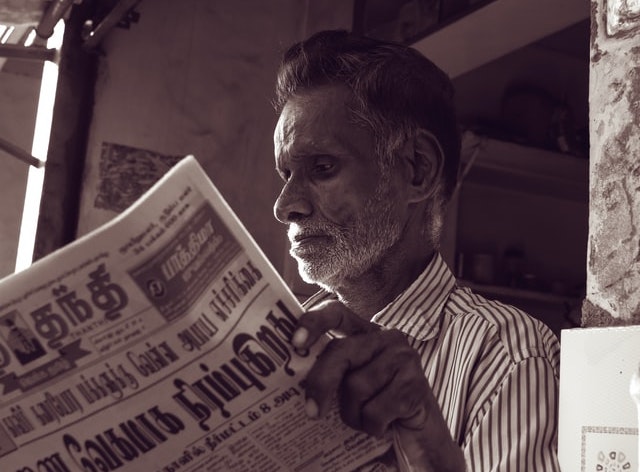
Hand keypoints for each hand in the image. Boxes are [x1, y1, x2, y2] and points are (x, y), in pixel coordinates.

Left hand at [292, 300, 465, 470]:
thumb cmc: (378, 408)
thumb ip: (331, 371)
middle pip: (340, 352)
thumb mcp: (351, 384)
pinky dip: (372, 427)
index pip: (336, 313)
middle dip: (321, 383)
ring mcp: (404, 359)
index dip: (314, 321)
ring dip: (354, 414)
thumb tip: (291, 377)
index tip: (295, 342)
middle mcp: (387, 338)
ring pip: (356, 387)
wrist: (421, 438)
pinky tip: (384, 426)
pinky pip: (375, 411)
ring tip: (365, 419)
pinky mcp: (415, 386)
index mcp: (366, 334)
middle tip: (312, 411)